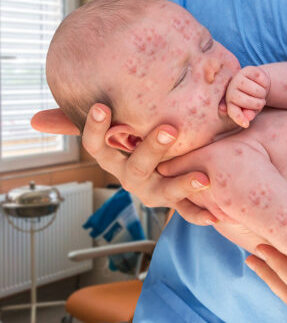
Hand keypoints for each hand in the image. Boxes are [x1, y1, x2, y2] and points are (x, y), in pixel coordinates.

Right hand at [32, 105, 215, 224]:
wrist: (164, 176)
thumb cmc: (134, 144)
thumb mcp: (113, 132)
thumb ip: (85, 121)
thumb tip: (35, 120)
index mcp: (114, 161)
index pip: (97, 146)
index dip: (96, 129)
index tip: (102, 107)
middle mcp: (133, 179)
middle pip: (138, 166)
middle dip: (153, 148)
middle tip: (170, 128)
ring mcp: (155, 193)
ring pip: (166, 192)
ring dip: (183, 184)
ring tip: (204, 177)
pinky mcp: (178, 203)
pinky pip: (188, 213)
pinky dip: (201, 214)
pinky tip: (215, 215)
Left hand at [225, 66, 269, 127]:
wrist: (257, 82)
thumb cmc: (253, 99)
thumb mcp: (251, 109)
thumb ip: (249, 114)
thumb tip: (248, 117)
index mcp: (229, 102)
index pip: (233, 111)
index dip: (239, 118)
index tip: (246, 124)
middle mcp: (231, 89)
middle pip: (249, 102)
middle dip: (259, 104)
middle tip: (260, 102)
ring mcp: (238, 77)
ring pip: (257, 91)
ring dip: (263, 94)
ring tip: (260, 93)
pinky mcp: (248, 69)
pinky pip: (262, 80)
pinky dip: (266, 84)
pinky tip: (261, 83)